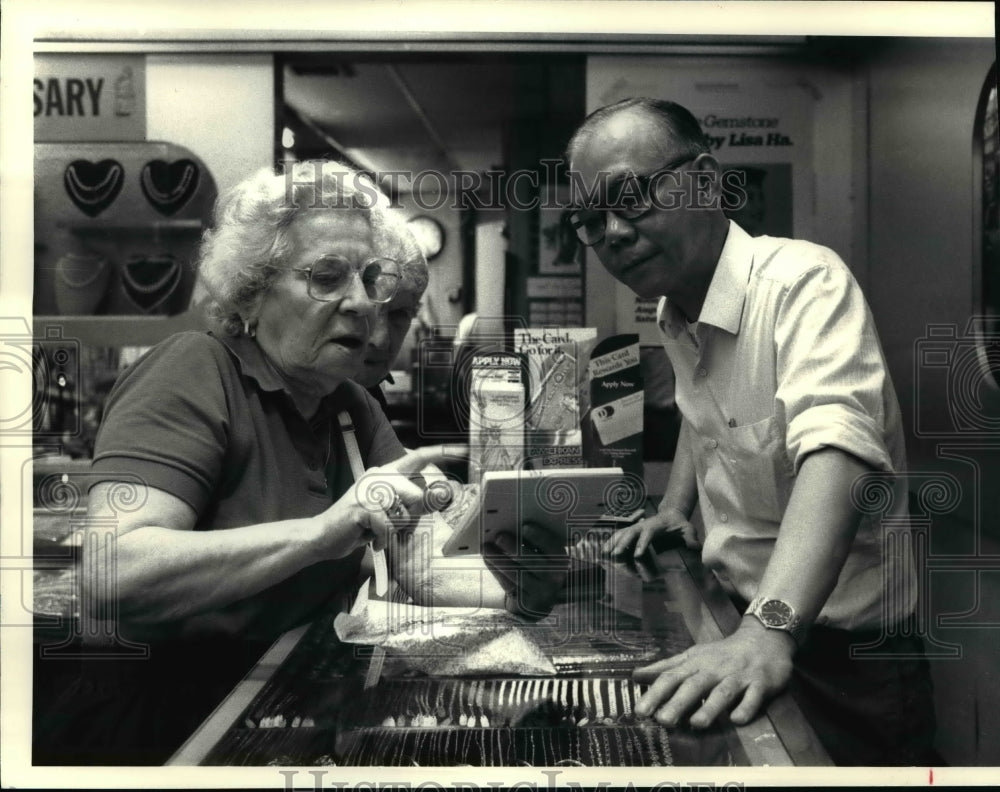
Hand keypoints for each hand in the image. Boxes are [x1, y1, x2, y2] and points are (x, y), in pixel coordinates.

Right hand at [315, 444, 466, 558]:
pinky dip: (382, 539)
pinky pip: (388, 527)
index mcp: (386, 473)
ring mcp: (368, 490)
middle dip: (409, 518)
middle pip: (416, 495)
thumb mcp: (390, 513)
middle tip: (389, 525)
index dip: (441, 452)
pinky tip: (370, 538)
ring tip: (376, 531)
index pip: (417, 457)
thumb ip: (412, 504)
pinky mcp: (361, 507)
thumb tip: (439, 498)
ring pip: (403, 514)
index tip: (463, 448)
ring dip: (393, 530)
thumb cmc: (360, 525)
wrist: (323, 537)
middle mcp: (378, 475)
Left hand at [484, 521, 569, 618]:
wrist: (540, 601)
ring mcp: (540, 592)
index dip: (539, 536)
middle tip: (499, 536)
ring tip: (486, 547)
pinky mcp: (525, 602)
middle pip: (531, 560)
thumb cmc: (539, 569)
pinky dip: (496, 570)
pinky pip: (508, 583)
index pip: (552, 546)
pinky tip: (488, 559)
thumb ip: (535, 544)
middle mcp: (554, 578)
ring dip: (498, 558)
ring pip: (516, 573)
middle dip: (513, 547)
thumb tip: (512, 525)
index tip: (525, 526)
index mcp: (561, 561)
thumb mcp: (544, 557)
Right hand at [603, 506, 698, 558]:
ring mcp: (636, 527)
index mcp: (656, 524)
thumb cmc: (680, 524)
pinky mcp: (632, 531)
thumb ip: (690, 538)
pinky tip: (603, 551)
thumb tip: (694, 547)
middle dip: (622, 544)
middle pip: (630, 532)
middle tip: (616, 555)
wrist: (671, 514)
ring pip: (622, 534)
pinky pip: (619, 536)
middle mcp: (643, 525)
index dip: (642, 544)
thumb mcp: (688, 529)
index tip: (637, 555)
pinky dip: (611, 542)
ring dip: (613, 543)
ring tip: (604, 554)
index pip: (648, 533)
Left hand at [632, 619, 794, 728]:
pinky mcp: (760, 683)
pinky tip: (737, 720)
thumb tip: (635, 677)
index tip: (640, 711)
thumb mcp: (692, 657)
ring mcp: (738, 676)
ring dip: (710, 707)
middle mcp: (714, 669)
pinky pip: (753, 697)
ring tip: (696, 724)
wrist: (763, 639)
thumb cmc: (722, 654)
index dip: (655, 694)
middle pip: (694, 685)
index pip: (671, 677)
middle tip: (663, 721)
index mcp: (695, 663)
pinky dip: (746, 708)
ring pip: (723, 691)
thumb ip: (666, 668)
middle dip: (678, 702)